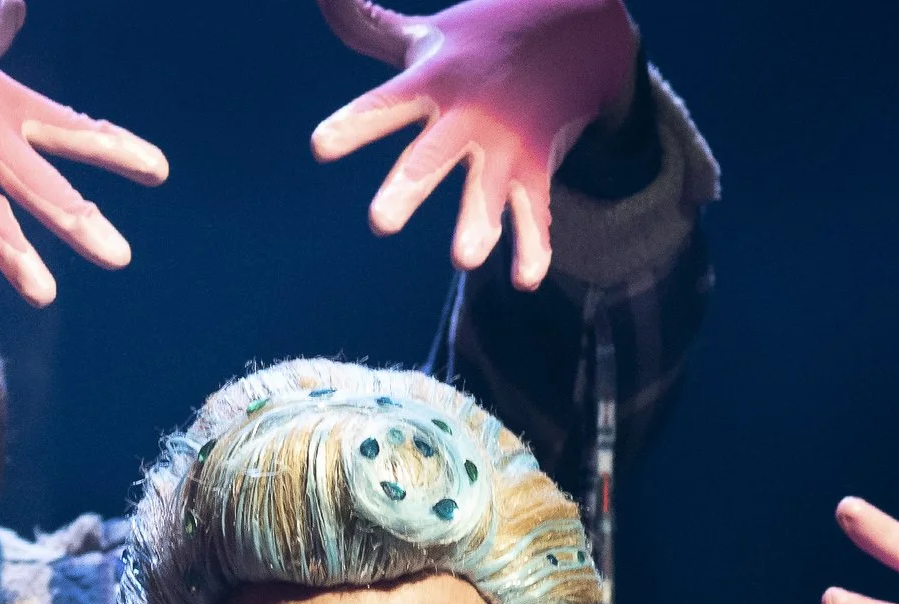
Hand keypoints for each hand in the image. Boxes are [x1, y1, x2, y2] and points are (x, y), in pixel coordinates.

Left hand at [311, 0, 636, 290]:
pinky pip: (536, 211)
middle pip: (433, 155)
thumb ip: (371, 26)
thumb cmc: (485, 38)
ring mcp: (506, 144)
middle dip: (409, 186)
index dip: (354, 125)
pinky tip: (524, 282)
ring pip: (490, 189)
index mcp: (433, 82)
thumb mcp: (429, 34)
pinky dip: (534, 247)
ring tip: (464, 259)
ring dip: (479, 223)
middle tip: (381, 222)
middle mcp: (468, 115)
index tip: (320, 148)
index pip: (384, 106)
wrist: (578, 27)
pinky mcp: (538, 166)